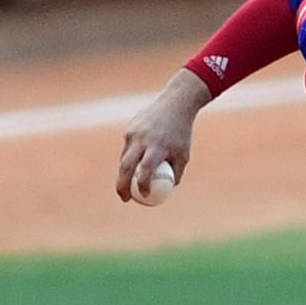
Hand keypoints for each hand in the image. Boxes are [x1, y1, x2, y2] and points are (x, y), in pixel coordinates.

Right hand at [115, 70, 209, 202]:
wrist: (174, 105)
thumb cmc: (181, 134)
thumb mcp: (184, 155)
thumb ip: (175, 173)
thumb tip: (166, 191)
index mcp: (158, 146)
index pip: (146, 169)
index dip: (143, 184)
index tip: (142, 196)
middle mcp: (143, 139)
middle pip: (126, 166)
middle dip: (121, 185)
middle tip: (125, 198)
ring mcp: (133, 133)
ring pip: (125, 158)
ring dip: (126, 173)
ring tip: (131, 182)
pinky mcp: (129, 129)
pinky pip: (128, 148)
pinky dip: (131, 158)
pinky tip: (138, 158)